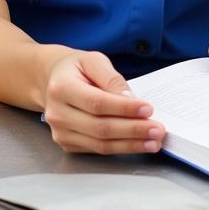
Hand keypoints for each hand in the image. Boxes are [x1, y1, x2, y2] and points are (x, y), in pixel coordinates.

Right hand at [42, 50, 164, 154]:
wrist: (51, 80)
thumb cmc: (76, 68)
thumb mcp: (94, 60)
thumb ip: (112, 78)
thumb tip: (130, 98)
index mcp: (62, 88)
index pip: (97, 103)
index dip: (124, 108)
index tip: (148, 109)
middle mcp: (58, 114)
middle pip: (100, 127)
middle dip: (132, 130)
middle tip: (157, 130)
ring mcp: (60, 132)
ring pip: (99, 143)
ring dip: (130, 144)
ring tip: (153, 142)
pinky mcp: (67, 143)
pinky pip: (96, 149)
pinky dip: (120, 148)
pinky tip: (138, 144)